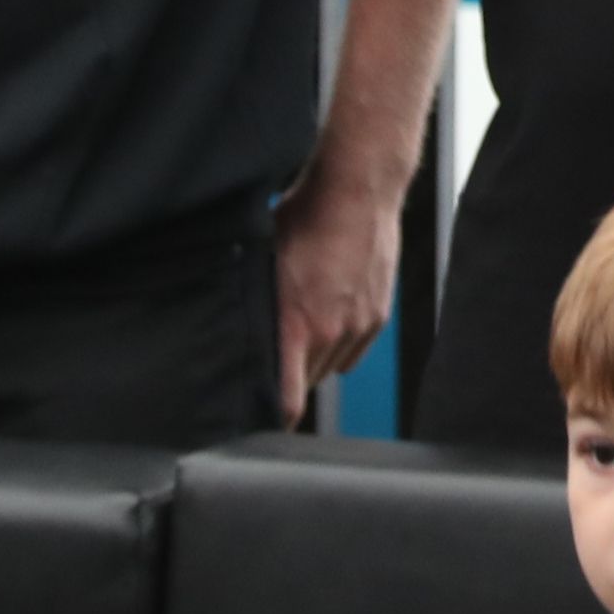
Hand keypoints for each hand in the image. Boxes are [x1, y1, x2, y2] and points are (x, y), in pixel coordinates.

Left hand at [266, 167, 402, 427]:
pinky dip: (342, 339)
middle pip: (308, 382)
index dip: (275, 419)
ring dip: (318, 355)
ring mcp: (359, 326)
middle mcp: (331, 333)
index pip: (288, 400)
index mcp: (297, 325)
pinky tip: (331, 307)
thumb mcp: (264, 259)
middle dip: (292, 372)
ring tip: (309, 318)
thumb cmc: (306, 215)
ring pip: (332, 366)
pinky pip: (355, 349)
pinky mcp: (379, 315)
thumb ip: (258, 301)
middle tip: (280, 346)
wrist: (357, 190)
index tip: (261, 423)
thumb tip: (234, 324)